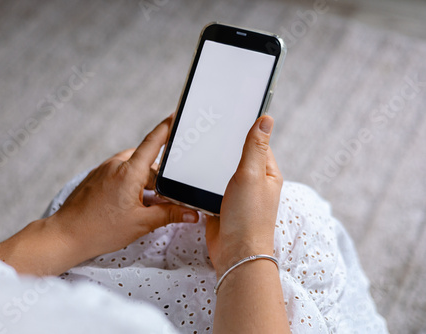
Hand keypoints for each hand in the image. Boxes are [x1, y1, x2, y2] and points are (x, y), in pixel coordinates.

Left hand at [0, 115, 198, 275]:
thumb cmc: (100, 230)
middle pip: (146, 161)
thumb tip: (191, 214)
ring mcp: (103, 170)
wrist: (66, 235)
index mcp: (129, 172)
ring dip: (143, 181)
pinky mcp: (95, 177)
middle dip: (159, 177)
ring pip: (132, 168)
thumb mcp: (141, 224)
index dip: (167, 128)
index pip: (153, 142)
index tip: (175, 115)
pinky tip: (128, 205)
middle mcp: (115, 165)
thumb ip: (169, 215)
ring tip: (146, 205)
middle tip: (166, 197)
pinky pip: (118, 173)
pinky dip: (129, 183)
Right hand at [206, 115, 282, 276]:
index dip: (243, 129)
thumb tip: (266, 118)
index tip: (228, 115)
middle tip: (207, 130)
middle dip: (223, 146)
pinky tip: (192, 172)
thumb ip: (255, 147)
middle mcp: (254, 182)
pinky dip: (203, 181)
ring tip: (197, 148)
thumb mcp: (252, 175)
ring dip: (211, 164)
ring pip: (221, 171)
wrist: (235, 253)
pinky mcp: (221, 205)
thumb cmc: (249, 216)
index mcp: (267, 173)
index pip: (257, 143)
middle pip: (237, 156)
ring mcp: (237, 194)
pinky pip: (210, 187)